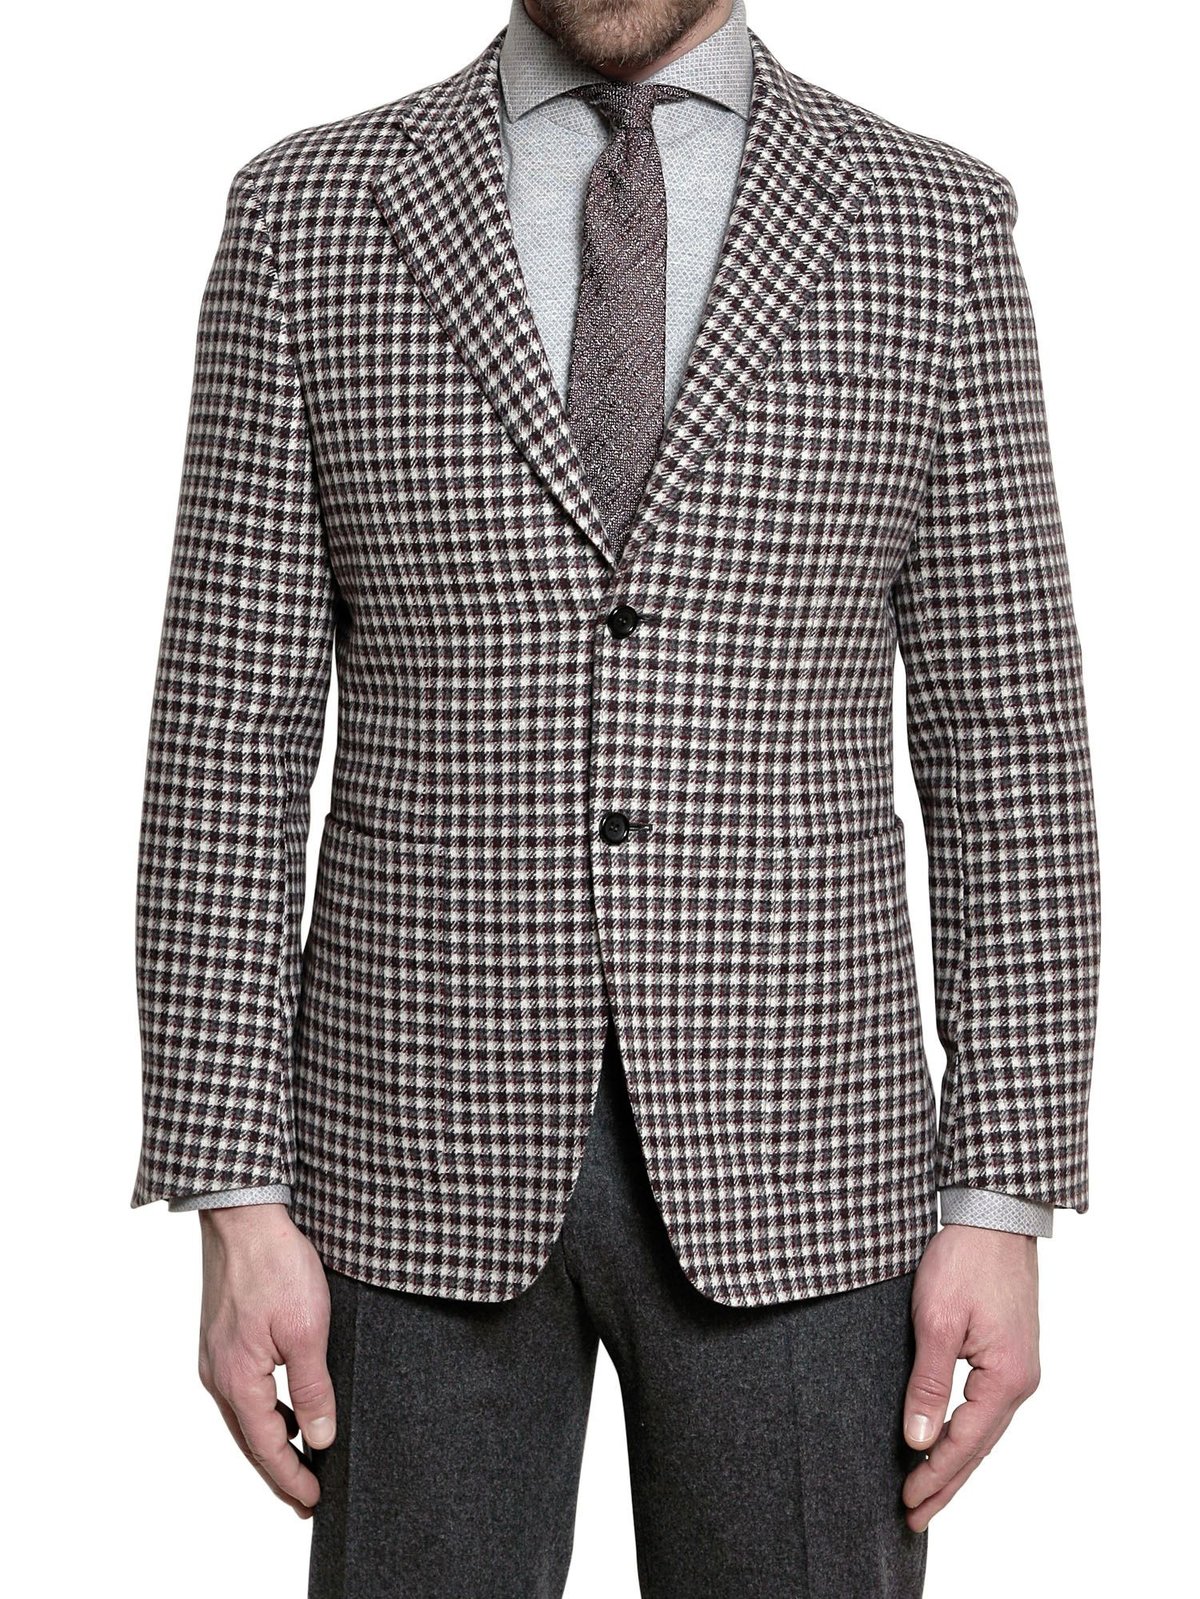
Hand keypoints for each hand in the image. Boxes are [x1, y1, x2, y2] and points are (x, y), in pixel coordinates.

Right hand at [196, 1203, 334, 1516]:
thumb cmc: (276, 1266)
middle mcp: (217, 1373)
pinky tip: (284, 1408)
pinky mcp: (221, 1336)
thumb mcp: (307, 1330)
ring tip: (300, 1457)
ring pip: (244, 1414)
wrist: (244, 1215)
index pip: (266, 1446)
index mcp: (237, 1379)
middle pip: (250, 1437)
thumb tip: (319, 1437)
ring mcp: (215, 1354)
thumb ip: (312, 1389)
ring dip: (271, 1438)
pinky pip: (241, 1388)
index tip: (314, 1499)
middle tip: (306, 1495)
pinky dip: (263, 1408)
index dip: (291, 1476)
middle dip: (279, 1468)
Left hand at [902, 1224, 1040, 1530]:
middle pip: (979, 1447)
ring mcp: (1018, 1368)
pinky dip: (964, 1433)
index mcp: (1006, 1379)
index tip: (906, 1502)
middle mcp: (1020, 1381)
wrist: (993, 1215)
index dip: (934, 1476)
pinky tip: (947, 1443)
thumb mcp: (937, 1322)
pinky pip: (985, 1408)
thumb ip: (928, 1385)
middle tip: (914, 1518)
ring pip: (983, 1430)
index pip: (965, 1443)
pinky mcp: (1007, 1353)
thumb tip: (918, 1441)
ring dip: (954, 1462)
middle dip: (945, 1483)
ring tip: (926, 1493)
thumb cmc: (963, 1261)